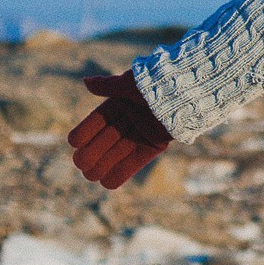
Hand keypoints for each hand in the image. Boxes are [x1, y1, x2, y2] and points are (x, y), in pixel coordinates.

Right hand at [67, 71, 171, 188]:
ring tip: (90, 175)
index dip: (86, 131)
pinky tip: (106, 182)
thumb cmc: (158, 82)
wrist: (189, 90)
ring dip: (104, 165)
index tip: (74, 142)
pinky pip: (136, 162)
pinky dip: (122, 172)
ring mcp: (141, 133)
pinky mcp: (154, 145)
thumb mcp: (131, 83)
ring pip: (117, 153)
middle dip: (92, 153)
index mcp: (121, 103)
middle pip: (105, 140)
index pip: (97, 120)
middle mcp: (129, 120)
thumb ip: (109, 86)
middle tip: (81, 164)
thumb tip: (86, 81)